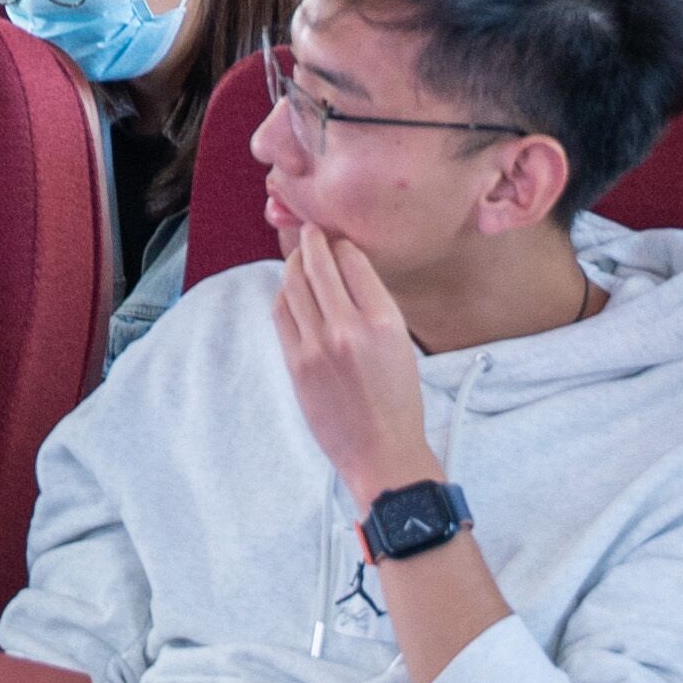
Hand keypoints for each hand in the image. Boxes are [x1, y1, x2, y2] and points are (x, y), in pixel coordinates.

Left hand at [270, 220, 439, 506]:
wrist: (382, 453)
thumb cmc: (397, 401)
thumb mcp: (400, 344)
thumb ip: (373, 307)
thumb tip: (346, 271)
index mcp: (384, 321)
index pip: (352, 260)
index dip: (341, 243)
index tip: (337, 238)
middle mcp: (348, 327)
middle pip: (318, 264)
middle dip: (311, 241)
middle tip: (310, 230)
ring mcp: (317, 346)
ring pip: (293, 284)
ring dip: (293, 263)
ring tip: (297, 255)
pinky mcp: (296, 364)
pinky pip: (282, 314)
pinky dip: (284, 294)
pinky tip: (289, 289)